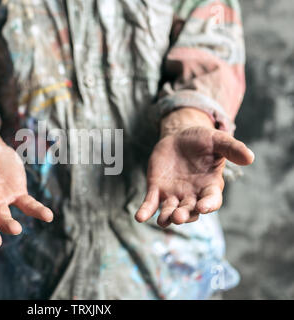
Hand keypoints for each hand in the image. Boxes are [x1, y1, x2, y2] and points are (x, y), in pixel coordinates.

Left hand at [135, 109, 253, 226]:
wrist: (179, 137)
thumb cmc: (202, 141)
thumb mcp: (218, 141)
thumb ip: (232, 149)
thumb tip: (250, 158)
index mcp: (209, 186)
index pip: (211, 201)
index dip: (208, 205)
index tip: (203, 207)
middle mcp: (192, 195)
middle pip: (189, 211)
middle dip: (184, 215)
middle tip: (178, 216)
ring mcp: (173, 195)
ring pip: (170, 211)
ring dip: (166, 217)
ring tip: (163, 220)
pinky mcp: (157, 190)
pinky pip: (151, 204)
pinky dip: (145, 211)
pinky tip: (139, 217)